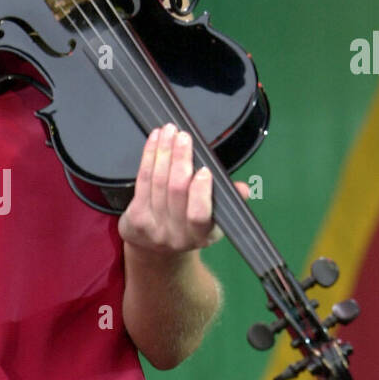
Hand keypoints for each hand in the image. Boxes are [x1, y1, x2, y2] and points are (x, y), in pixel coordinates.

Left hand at [117, 123, 250, 254]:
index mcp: (201, 235)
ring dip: (163, 152)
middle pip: (176, 191)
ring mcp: (153, 227)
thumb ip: (228, 201)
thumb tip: (243, 190)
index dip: (200, 191)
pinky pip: (142, 180)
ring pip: (157, 182)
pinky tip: (155, 140)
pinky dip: (149, 156)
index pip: (199, 215)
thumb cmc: (188, 224)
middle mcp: (176, 235)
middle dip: (180, 159)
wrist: (154, 248)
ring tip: (169, 131)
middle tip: (184, 136)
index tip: (206, 169)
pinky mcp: (136, 217)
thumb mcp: (214, 220)